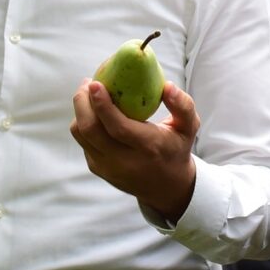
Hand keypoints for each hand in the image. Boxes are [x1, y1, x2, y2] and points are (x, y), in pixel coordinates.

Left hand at [71, 79, 198, 219]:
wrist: (166, 186)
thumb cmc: (176, 148)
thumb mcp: (188, 128)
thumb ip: (182, 105)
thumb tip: (166, 85)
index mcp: (149, 148)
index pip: (119, 127)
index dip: (103, 105)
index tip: (95, 84)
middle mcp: (125, 161)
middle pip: (91, 130)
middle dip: (83, 103)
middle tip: (88, 83)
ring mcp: (108, 167)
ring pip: (82, 135)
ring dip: (80, 111)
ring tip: (88, 94)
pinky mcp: (98, 169)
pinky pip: (83, 142)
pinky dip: (83, 123)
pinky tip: (92, 111)